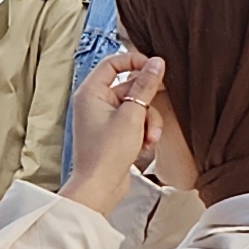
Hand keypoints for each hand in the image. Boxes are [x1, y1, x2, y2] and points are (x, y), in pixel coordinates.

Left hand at [59, 48, 163, 216]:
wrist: (99, 187)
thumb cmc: (107, 153)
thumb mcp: (132, 115)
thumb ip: (145, 87)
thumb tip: (156, 63)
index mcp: (91, 92)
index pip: (113, 63)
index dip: (135, 61)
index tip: (155, 67)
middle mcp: (95, 102)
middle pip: (130, 87)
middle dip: (147, 102)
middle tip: (157, 107)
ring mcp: (104, 118)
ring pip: (136, 106)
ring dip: (148, 121)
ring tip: (149, 137)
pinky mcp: (114, 133)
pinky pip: (135, 122)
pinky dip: (143, 131)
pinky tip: (145, 145)